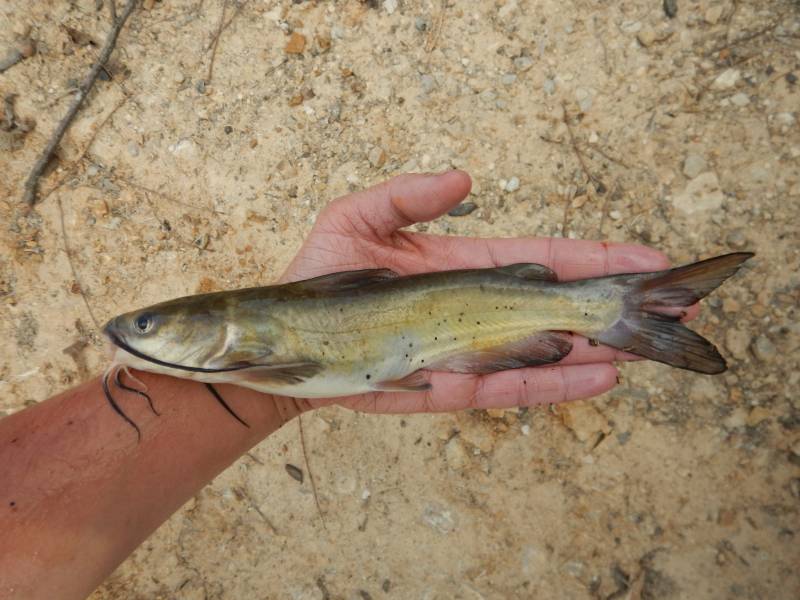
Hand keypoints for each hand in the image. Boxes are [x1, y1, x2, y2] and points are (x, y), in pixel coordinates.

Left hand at [278, 170, 692, 413]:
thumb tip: (465, 177)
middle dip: (615, 305)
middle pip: (558, 306)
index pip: (541, 261)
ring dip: (600, 348)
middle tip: (679, 303)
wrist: (288, 339)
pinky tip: (599, 377)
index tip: (644, 257)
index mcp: (464, 270)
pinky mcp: (450, 388)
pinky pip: (510, 386)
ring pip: (546, 350)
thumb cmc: (320, 276)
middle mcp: (476, 312)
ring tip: (651, 344)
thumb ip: (409, 195)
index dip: (593, 258)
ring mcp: (468, 352)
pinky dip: (555, 382)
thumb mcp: (358, 217)